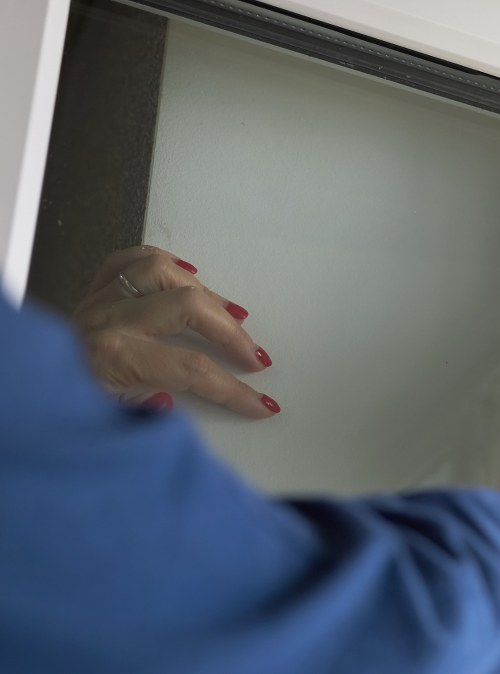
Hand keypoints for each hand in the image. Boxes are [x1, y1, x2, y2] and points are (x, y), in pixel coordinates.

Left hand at [71, 245, 279, 417]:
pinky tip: (187, 271)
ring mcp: (99, 300)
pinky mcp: (91, 291)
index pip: (192, 370)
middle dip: (232, 334)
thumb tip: (172, 397)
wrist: (16, 389)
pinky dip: (163, 261)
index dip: (234, 389)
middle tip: (253, 355)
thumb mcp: (100, 421)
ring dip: (205, 290)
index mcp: (113, 357)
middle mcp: (107, 320)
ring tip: (231, 313)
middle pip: (189, 308)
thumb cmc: (52, 402)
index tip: (259, 402)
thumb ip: (143, 411)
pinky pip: (128, 260)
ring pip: (163, 271)